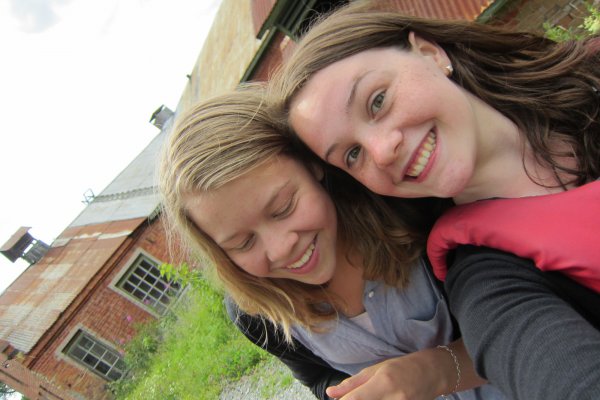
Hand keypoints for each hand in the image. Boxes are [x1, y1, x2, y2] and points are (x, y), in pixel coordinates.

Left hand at [326, 352, 442, 399]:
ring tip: (366, 396)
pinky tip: (378, 399)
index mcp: (384, 382)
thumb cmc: (402, 368)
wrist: (433, 374)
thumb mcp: (376, 369)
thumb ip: (352, 384)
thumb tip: (330, 393)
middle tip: (351, 398)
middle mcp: (395, 398)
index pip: (356, 399)